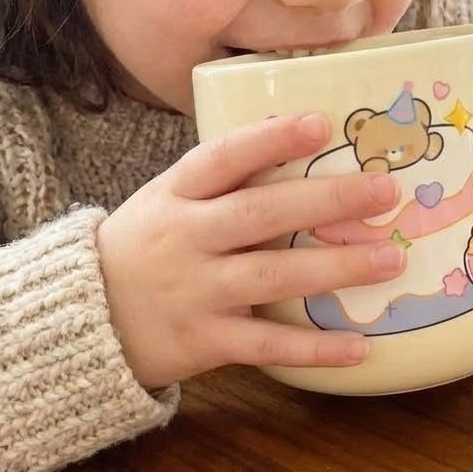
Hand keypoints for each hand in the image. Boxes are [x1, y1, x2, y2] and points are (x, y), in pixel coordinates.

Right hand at [97, 114, 404, 389]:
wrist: (82, 317)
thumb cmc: (149, 244)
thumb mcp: (170, 199)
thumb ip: (226, 177)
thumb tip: (309, 138)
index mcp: (177, 194)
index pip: (223, 157)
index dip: (271, 140)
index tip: (321, 123)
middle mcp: (185, 238)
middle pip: (260, 213)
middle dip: (326, 200)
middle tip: (385, 191)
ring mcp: (195, 291)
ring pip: (272, 276)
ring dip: (336, 268)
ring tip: (391, 260)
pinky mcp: (204, 341)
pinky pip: (265, 344)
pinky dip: (313, 348)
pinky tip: (360, 346)